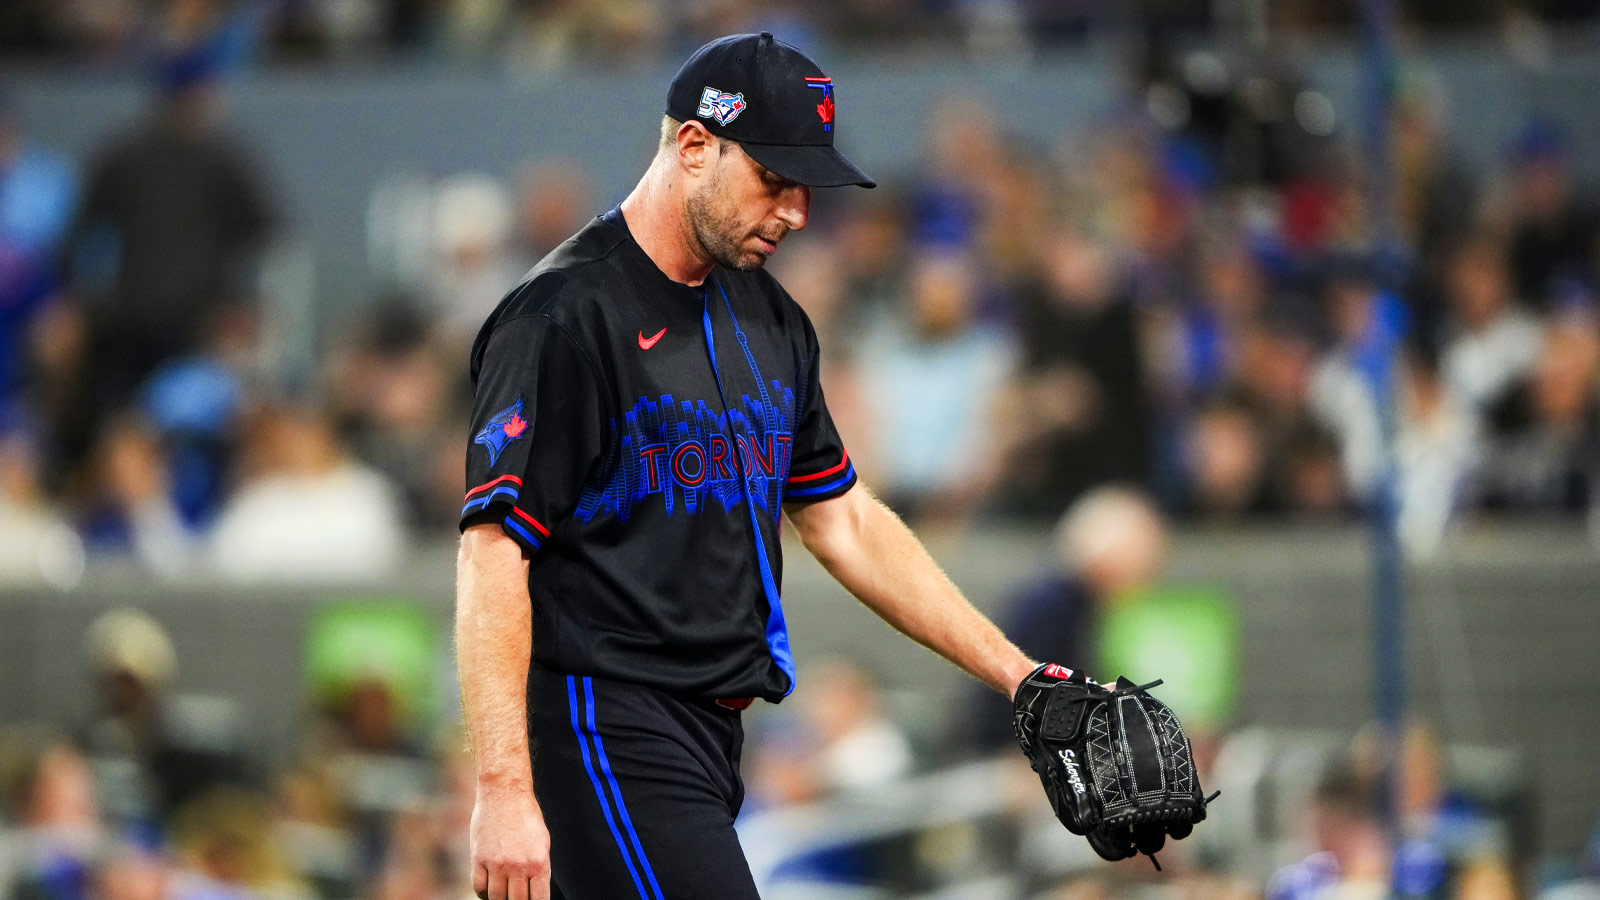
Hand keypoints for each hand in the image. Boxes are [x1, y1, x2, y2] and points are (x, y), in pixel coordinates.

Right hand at [470, 785, 551, 899]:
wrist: (505, 792)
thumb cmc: (526, 815)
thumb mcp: (542, 841)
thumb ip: (538, 867)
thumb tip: (534, 890)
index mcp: (539, 862)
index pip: (538, 899)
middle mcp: (518, 866)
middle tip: (516, 898)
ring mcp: (497, 863)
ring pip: (496, 898)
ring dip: (500, 899)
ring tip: (503, 895)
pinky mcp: (479, 858)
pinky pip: (479, 887)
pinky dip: (484, 893)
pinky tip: (489, 890)